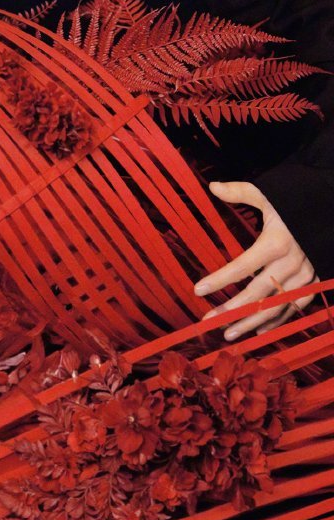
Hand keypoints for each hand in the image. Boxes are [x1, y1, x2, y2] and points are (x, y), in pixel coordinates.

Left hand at [194, 180, 316, 341]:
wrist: (331, 208)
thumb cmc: (297, 200)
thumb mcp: (270, 193)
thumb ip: (241, 192)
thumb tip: (212, 186)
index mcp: (277, 242)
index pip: (243, 266)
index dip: (220, 279)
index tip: (198, 290)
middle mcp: (292, 263)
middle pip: (259, 293)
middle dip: (232, 309)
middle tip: (208, 321)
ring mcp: (306, 276)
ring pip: (277, 306)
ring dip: (252, 322)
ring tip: (228, 333)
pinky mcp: (315, 282)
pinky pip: (295, 307)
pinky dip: (278, 320)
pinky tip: (259, 330)